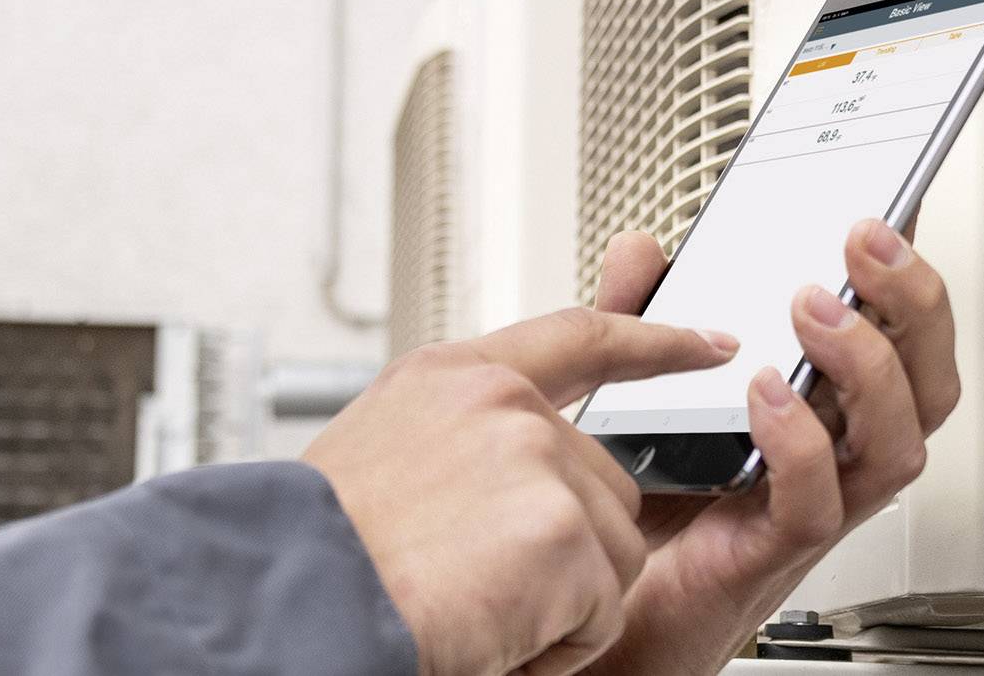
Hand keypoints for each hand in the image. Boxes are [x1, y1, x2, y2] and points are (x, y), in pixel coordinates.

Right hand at [304, 308, 737, 675]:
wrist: (274, 616)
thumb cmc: (309, 562)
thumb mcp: (380, 455)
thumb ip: (464, 437)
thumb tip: (537, 452)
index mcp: (451, 379)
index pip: (580, 338)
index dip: (654, 339)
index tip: (709, 340)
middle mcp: (501, 404)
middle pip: (607, 484)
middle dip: (563, 553)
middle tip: (468, 581)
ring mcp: (535, 459)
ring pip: (613, 551)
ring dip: (557, 603)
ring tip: (469, 607)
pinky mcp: (560, 531)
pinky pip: (602, 609)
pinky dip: (554, 647)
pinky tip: (486, 633)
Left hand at [586, 221, 960, 675]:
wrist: (599, 617)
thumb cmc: (639, 514)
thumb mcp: (636, 389)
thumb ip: (638, 317)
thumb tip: (643, 252)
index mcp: (818, 405)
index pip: (897, 335)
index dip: (911, 276)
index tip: (893, 212)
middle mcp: (833, 453)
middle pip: (926, 379)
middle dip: (914, 300)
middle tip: (869, 242)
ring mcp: (812, 503)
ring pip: (899, 441)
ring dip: (870, 364)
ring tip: (816, 309)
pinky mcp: (770, 552)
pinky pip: (817, 503)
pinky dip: (801, 444)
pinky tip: (765, 396)